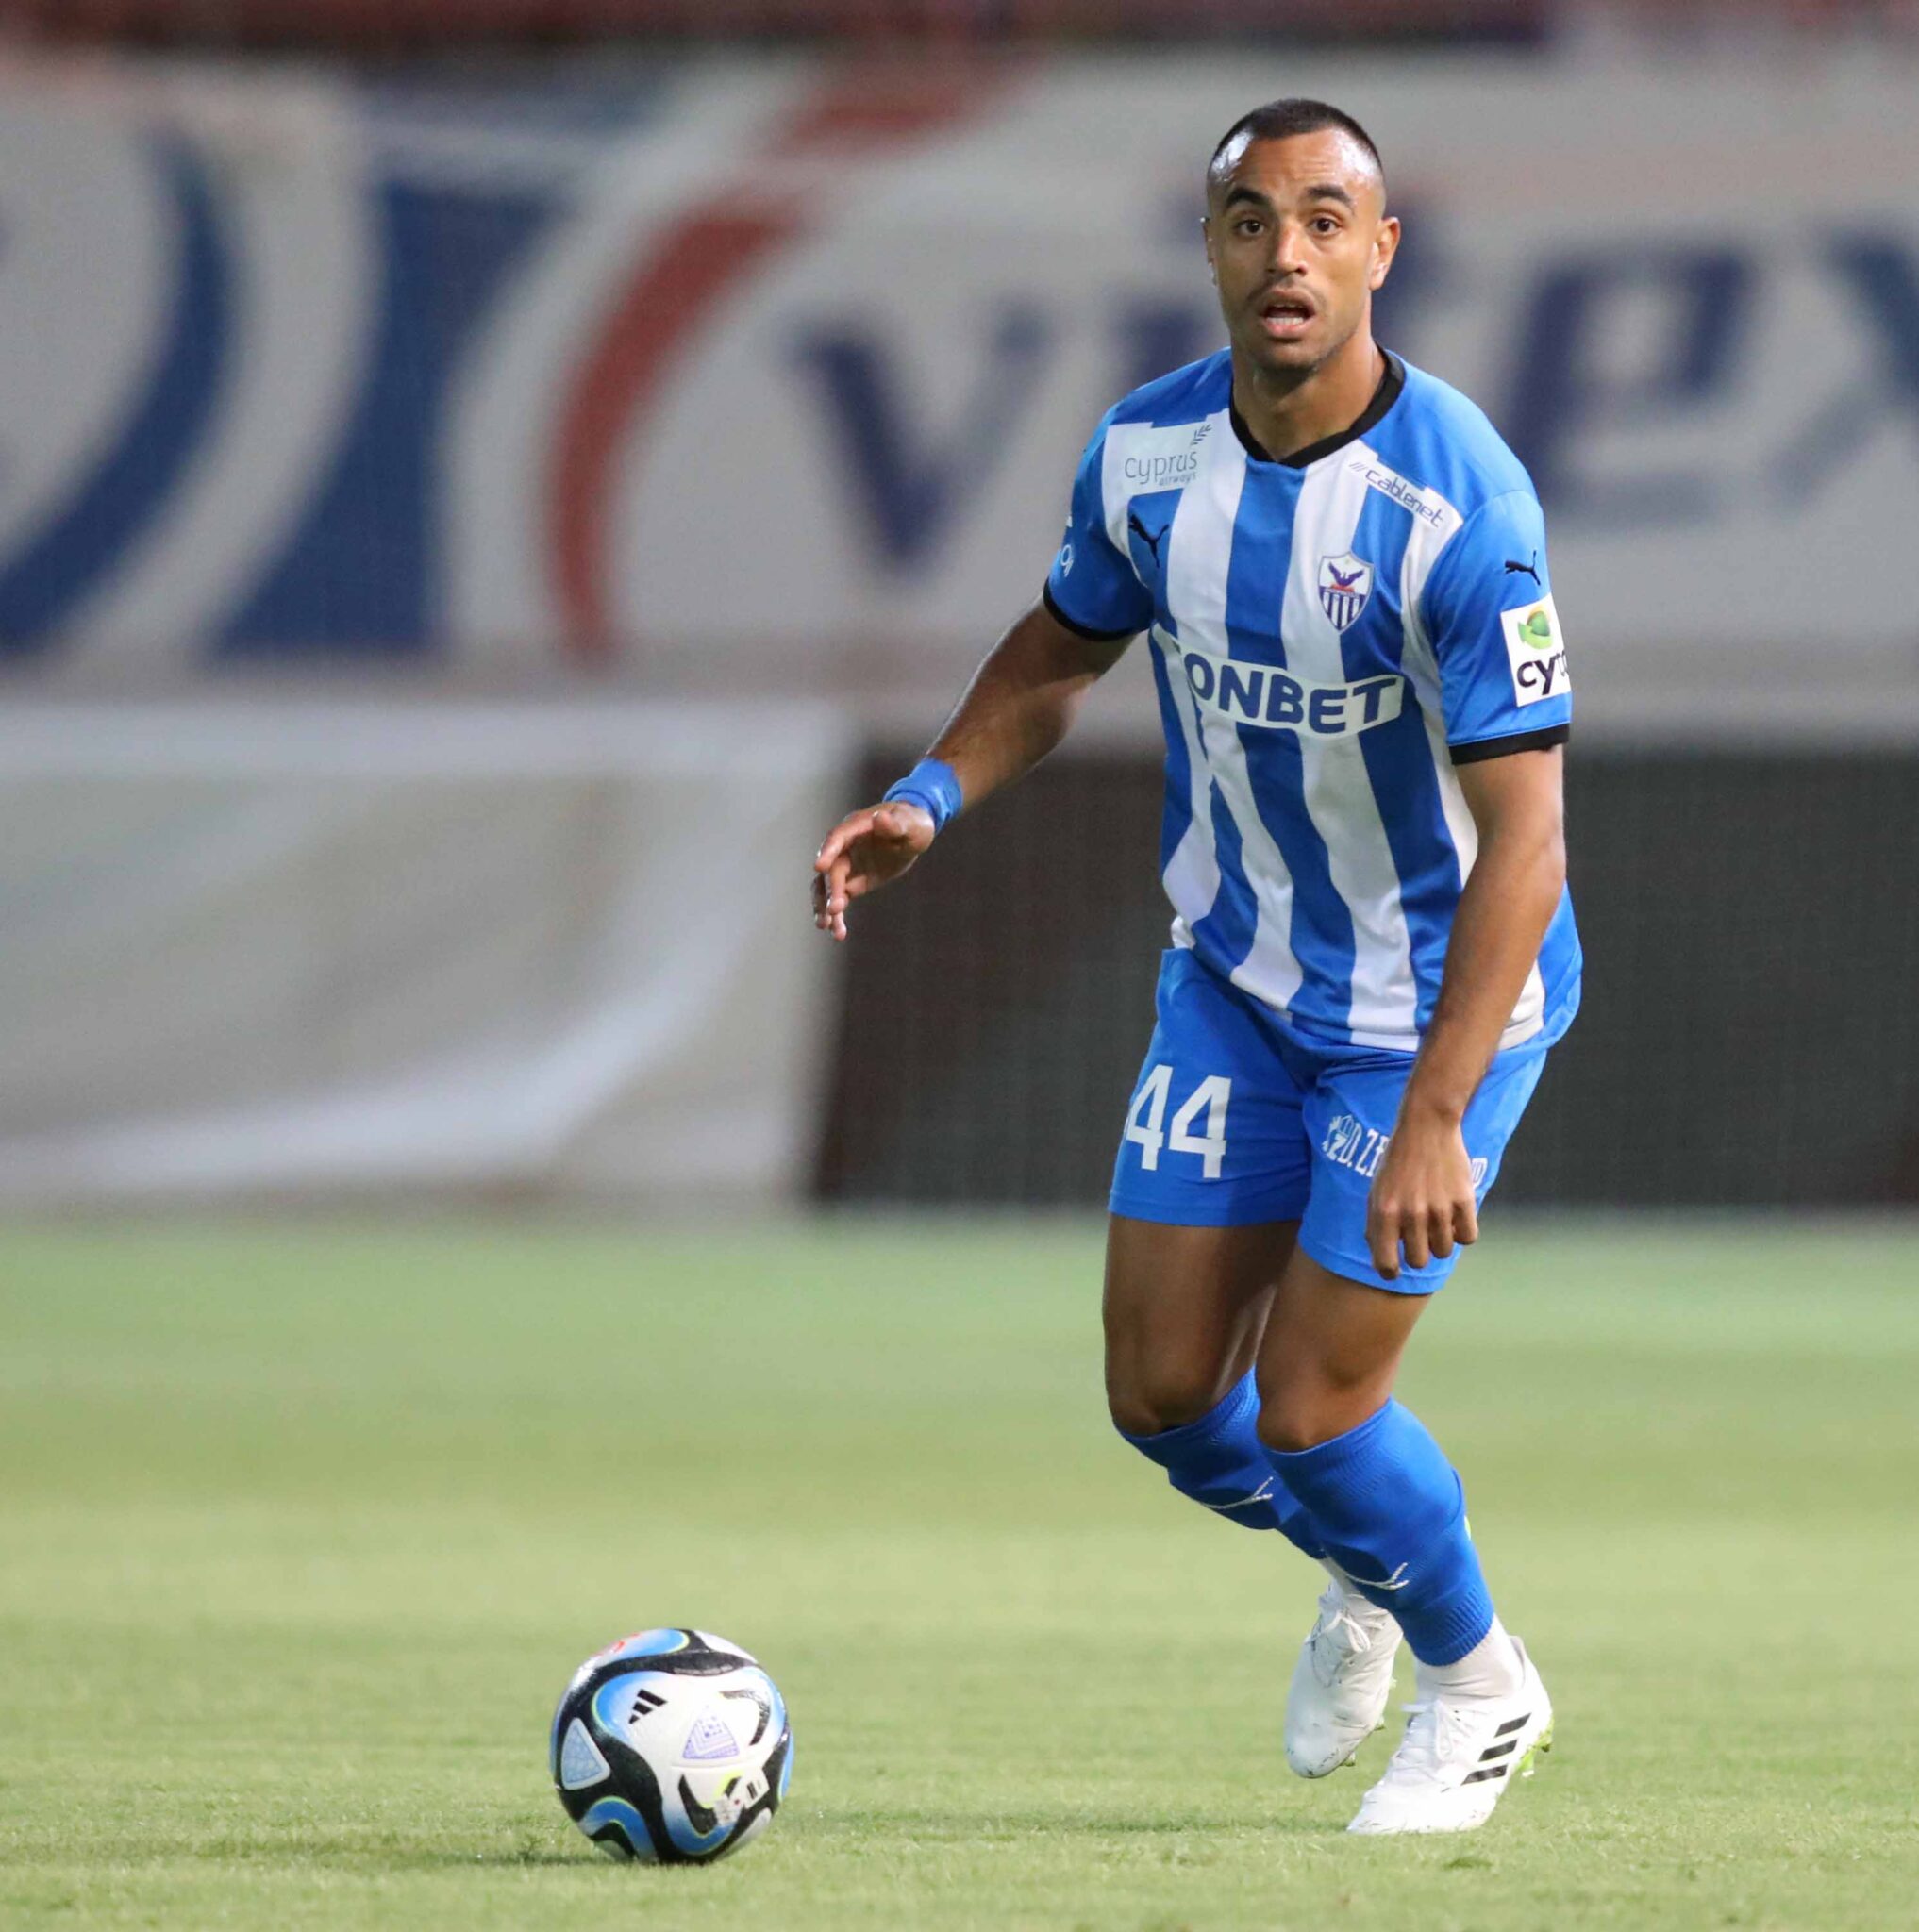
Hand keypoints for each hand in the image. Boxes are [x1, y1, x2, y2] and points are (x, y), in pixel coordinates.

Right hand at [811, 801, 935, 940]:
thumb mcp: (911, 824)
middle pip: (832, 868)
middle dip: (830, 889)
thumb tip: (879, 819)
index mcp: (857, 827)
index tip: (819, 867)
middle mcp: (845, 846)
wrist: (911, 832)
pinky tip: (838, 934)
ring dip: (824, 906)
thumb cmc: (912, 823)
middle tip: (835, 909)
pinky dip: (836, 916)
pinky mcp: (851, 881)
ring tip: (825, 927)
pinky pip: (839, 899)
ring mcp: (846, 864)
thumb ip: (896, 824)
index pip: (837, 838)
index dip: (828, 851)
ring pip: (827, 887)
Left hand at [1366, 1104, 1478, 1280]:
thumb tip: (1383, 1260)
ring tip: (1436, 1222)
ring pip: (1444, 1252)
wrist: (1426, 1127)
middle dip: (1417, 1253)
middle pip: (1418, 1262)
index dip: (1390, 1271)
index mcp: (1384, 1213)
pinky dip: (1462, 1233)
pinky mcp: (1464, 1201)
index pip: (1386, 1265)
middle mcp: (1411, 1215)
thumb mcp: (1376, 1191)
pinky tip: (1455, 1218)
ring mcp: (1439, 1209)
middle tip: (1418, 1237)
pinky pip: (1468, 1238)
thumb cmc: (1397, 1162)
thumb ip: (1376, 1226)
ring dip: (1440, 1242)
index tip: (1395, 1267)